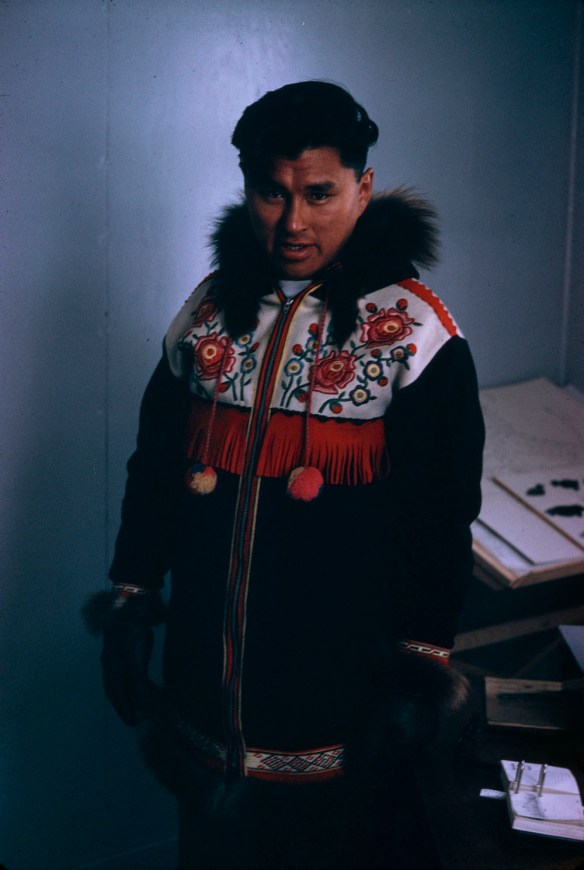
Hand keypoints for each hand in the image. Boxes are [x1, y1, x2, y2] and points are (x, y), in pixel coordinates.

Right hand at [83, 589, 163, 726]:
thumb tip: (141, 705)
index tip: (132, 723)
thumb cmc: (133, 633)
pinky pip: (125, 672)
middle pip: (115, 690)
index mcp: (111, 668)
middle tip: (134, 719)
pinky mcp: (124, 649)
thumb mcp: (136, 660)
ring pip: (120, 681)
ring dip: (128, 694)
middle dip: (124, 705)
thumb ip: (138, 682)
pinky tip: (141, 685)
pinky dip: (132, 682)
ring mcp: (116, 656)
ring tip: (138, 707)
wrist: (131, 606)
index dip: (124, 709)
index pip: (116, 694)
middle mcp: (110, 664)